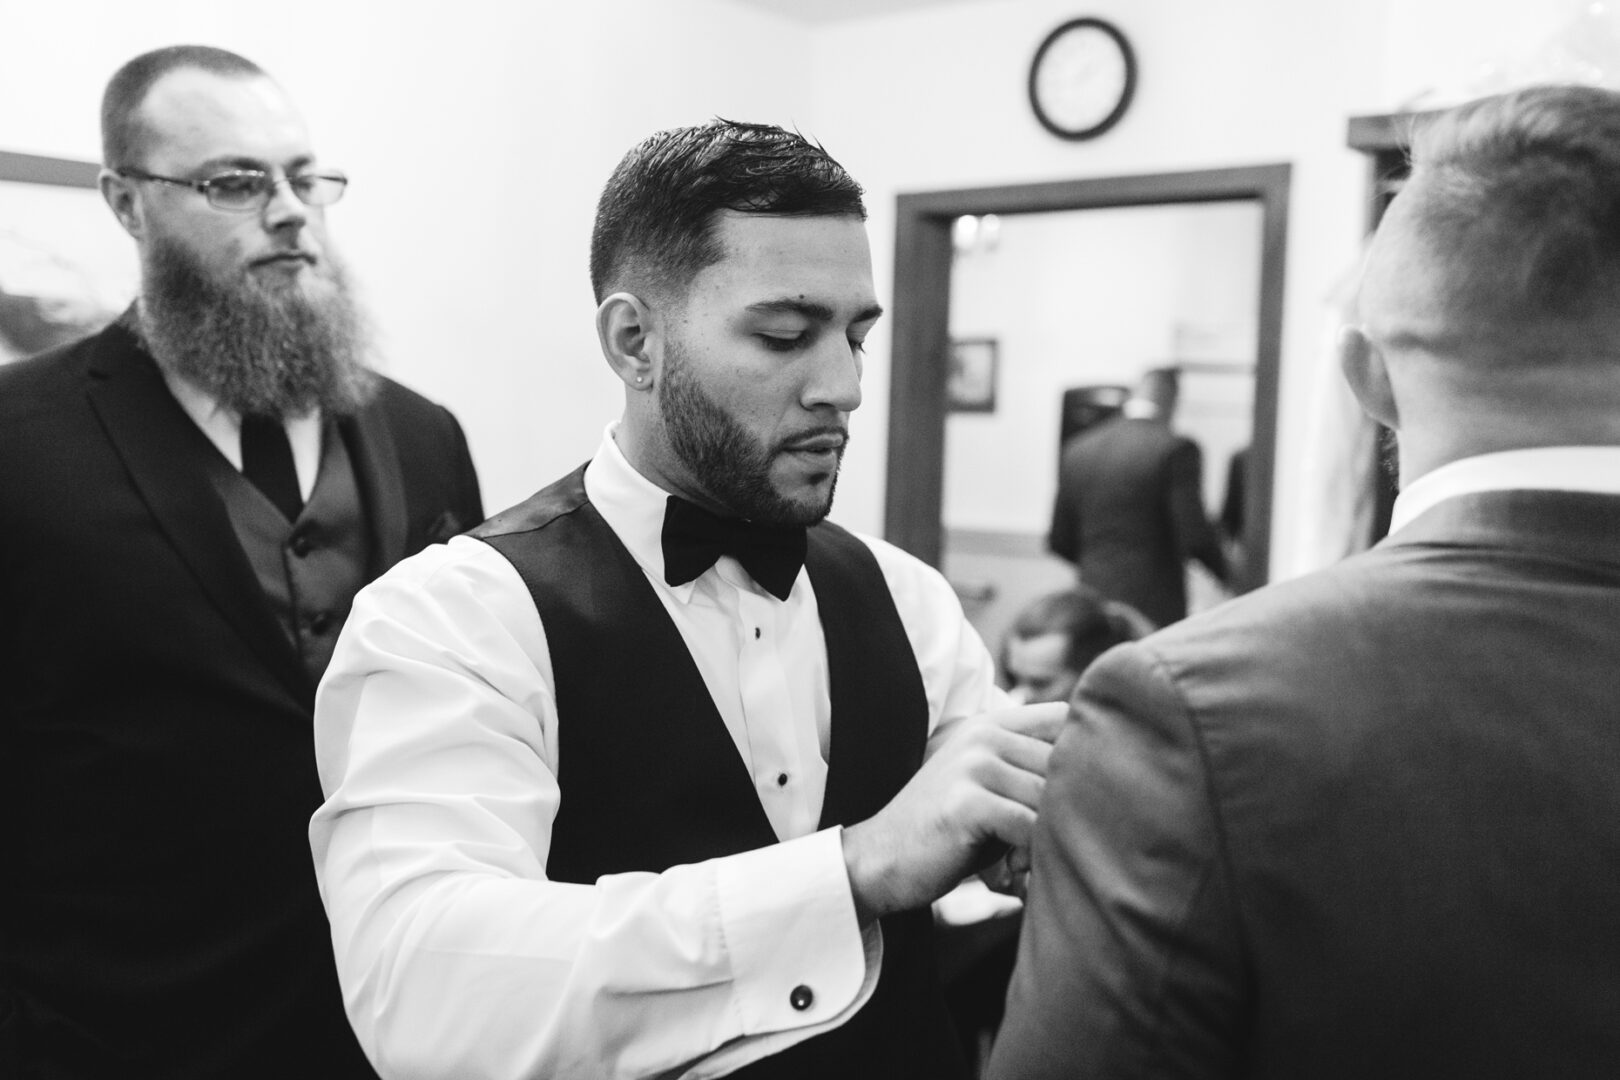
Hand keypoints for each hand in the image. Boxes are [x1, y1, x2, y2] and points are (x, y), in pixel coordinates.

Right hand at [841, 702, 1065, 923]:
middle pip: (1066, 765)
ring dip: (1048, 839)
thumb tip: (1108, 778)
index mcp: (992, 724)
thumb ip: (1032, 772)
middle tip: (1045, 848)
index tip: (1080, 800)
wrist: (880, 860)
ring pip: (1051, 799)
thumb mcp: (989, 788)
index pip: (1066, 720)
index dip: (1084, 758)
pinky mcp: (967, 801)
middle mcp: (985, 735)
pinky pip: (1030, 827)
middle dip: (1067, 811)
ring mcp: (974, 764)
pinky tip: (1013, 872)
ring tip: (1025, 863)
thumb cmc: (948, 833)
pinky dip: (1031, 855)